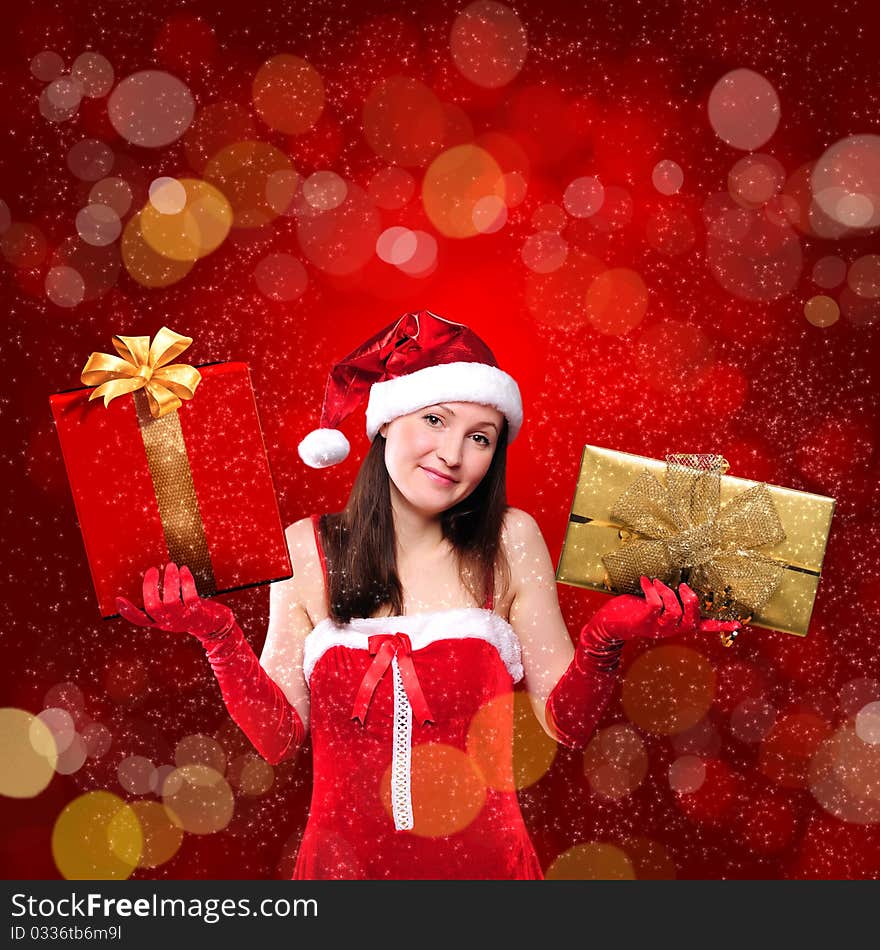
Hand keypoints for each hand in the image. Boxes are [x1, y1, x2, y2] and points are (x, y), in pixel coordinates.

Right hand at [115, 563, 232, 637]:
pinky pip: (190, 597)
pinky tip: (184, 570)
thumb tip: (148, 583)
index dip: (128, 612)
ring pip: (171, 601)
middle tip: (154, 569)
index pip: (141, 620)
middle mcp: (170, 623)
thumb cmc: (190, 613)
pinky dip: (186, 581)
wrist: (215, 624)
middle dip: (150, 586)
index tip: (119, 599)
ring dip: (170, 580)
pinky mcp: (198, 614)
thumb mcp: (173, 611)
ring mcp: (184, 620)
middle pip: (153, 607)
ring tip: (172, 566)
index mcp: (160, 622)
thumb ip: (161, 603)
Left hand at [588, 576, 742, 642]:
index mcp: (678, 625)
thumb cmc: (634, 611)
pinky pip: (655, 603)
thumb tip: (682, 585)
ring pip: (674, 609)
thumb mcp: (657, 607)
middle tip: (681, 585)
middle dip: (690, 599)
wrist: (610, 624)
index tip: (739, 623)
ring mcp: (658, 627)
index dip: (720, 625)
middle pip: (692, 617)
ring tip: (656, 582)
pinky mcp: (644, 621)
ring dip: (666, 591)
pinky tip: (645, 581)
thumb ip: (671, 601)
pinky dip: (651, 588)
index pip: (703, 626)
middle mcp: (671, 629)